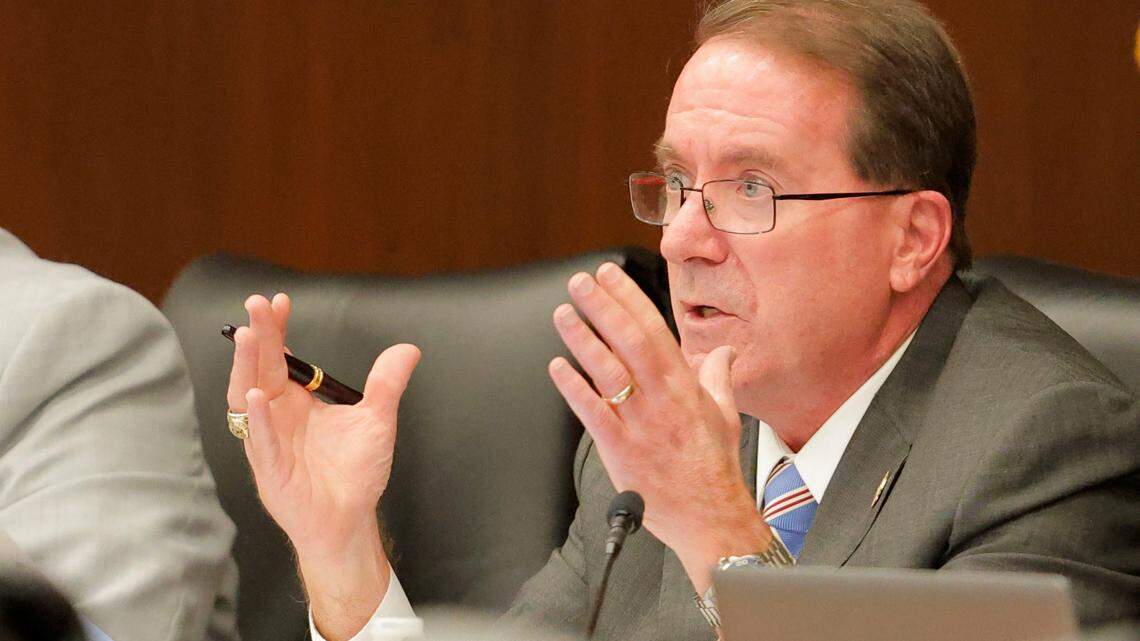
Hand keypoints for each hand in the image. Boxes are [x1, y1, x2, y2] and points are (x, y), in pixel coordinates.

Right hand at [226, 293, 420, 639]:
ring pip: (249, 399)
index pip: (281, 357)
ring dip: (247, 368)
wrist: (348, 520)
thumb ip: (387, 383)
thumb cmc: (355, 473)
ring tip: (250, 338)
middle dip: (258, 336)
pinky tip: (256, 397)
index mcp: (296, 401)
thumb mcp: (377, 420)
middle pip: (261, 368)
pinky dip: (258, 420)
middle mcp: (276, 415)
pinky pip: (262, 441)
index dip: (278, 329)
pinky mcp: (272, 469)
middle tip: (256, 303)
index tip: (279, 301)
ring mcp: (269, 441)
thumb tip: (408, 349)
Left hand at [548, 263, 771, 589]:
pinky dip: (573, 387)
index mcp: (685, 386)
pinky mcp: (620, 450)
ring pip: (607, 371)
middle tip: (580, 282)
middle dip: (602, 307)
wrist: (710, 516)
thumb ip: (719, 377)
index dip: (630, 299)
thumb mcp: (725, 414)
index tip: (611, 275)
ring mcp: (639, 424)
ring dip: (582, 339)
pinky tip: (557, 366)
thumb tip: (723, 353)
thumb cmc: (715, 467)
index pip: (654, 330)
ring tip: (564, 313)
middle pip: (628, 342)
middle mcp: (661, 400)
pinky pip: (592, 412)